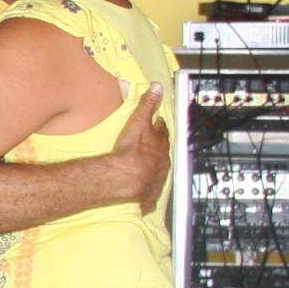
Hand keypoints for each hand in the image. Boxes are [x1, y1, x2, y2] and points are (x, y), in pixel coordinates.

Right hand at [107, 86, 169, 210]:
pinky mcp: (147, 196)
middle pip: (162, 153)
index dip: (159, 128)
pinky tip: (146, 201)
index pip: (162, 133)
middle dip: (159, 148)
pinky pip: (149, 197)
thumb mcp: (139, 122)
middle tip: (155, 145)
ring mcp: (156, 180)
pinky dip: (148, 197)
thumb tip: (157, 87)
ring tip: (150, 168)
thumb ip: (147, 104)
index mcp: (159, 146)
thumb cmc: (131, 150)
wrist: (126, 176)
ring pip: (159, 173)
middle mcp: (161, 163)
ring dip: (155, 170)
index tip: (158, 124)